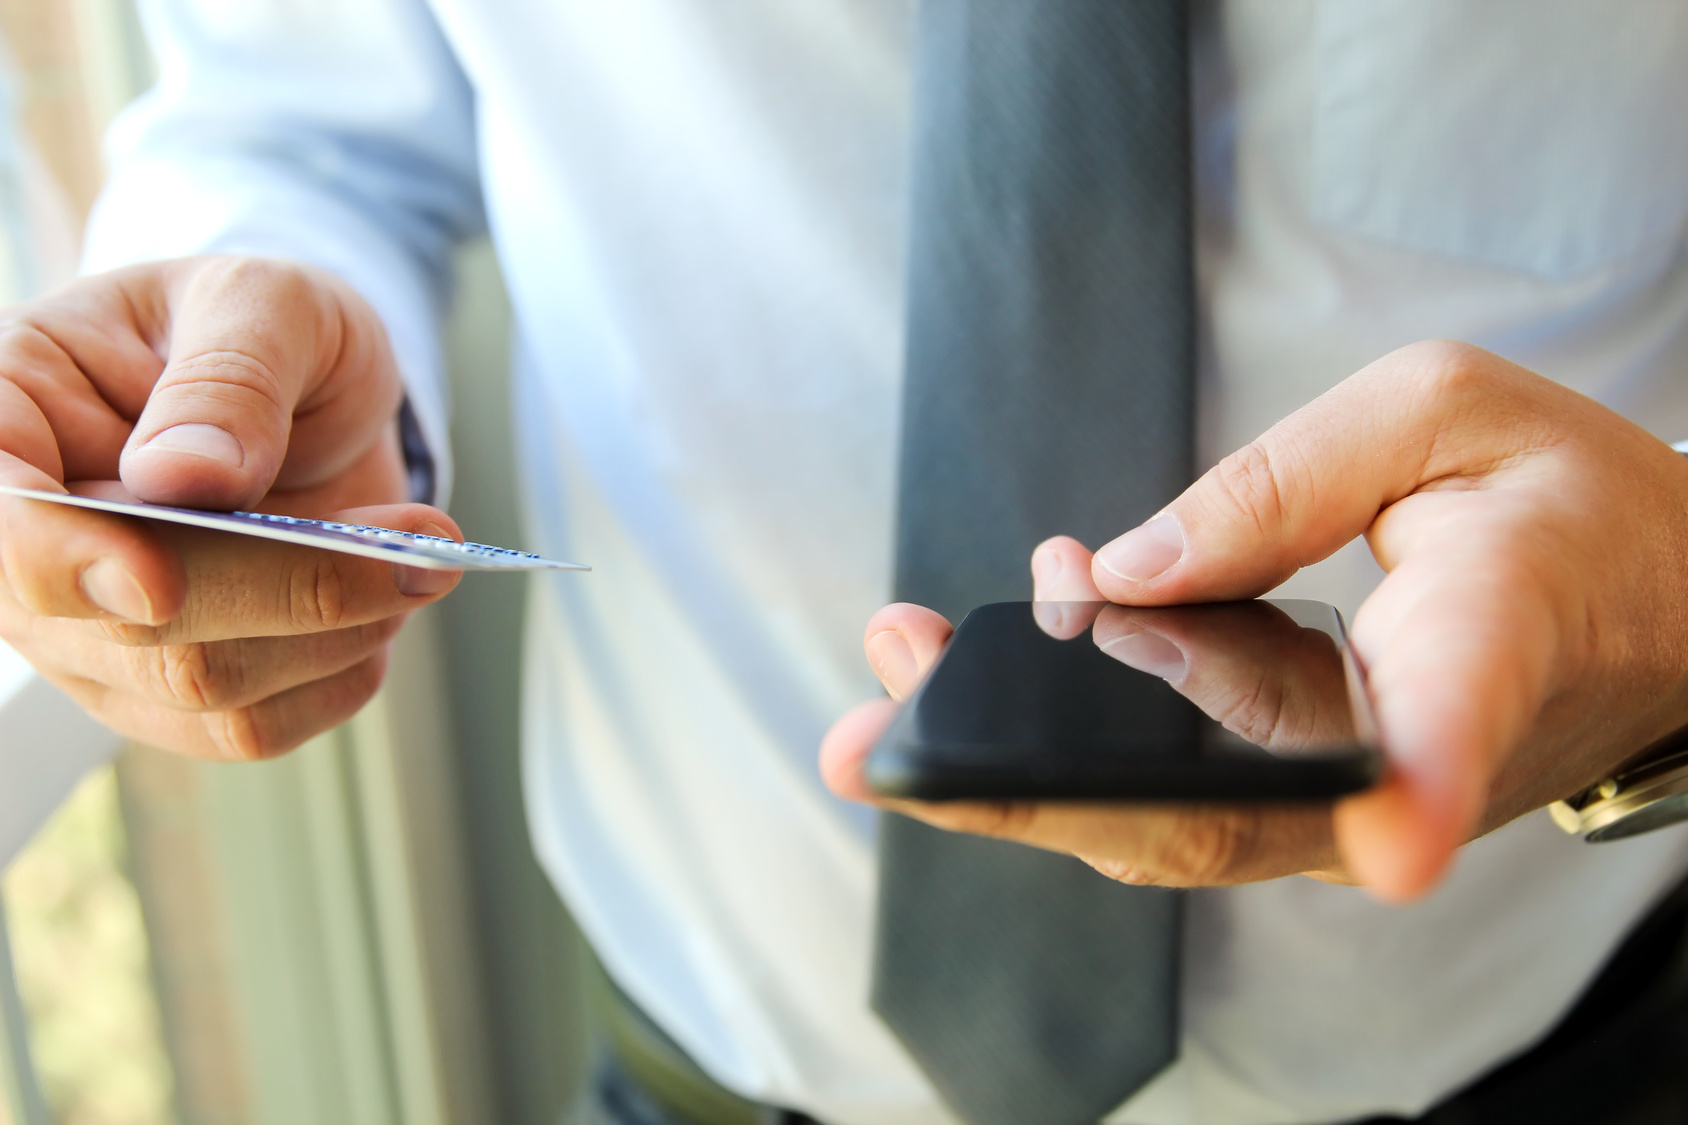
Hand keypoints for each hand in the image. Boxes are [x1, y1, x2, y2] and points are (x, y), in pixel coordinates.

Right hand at [0, 256, 460, 759]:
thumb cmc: (268, 329)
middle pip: (124, 626)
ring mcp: (91, 629)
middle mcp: (33, 540)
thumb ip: (228, 374)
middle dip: (286, 591)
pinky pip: (248, 727)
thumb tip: (181, 473)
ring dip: (333, 632)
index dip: (57, 560)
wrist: (316, 388)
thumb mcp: (266, 302)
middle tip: (420, 546)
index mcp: (10, 414)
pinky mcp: (167, 688)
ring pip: (197, 688)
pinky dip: (339, 673)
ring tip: (421, 556)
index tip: (153, 582)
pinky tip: (383, 605)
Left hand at [822, 341, 1687, 900]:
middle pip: (1213, 817)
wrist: (1643, 608)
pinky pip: (1166, 793)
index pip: (1450, 734)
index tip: (1391, 839)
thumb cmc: (1563, 506)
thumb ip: (1285, 482)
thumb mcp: (1445, 414)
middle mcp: (1402, 762)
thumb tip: (1124, 570)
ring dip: (1008, 766)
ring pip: (1161, 825)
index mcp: (1486, 649)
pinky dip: (1061, 737)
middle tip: (878, 735)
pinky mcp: (1300, 802)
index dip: (1412, 791)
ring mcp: (1341, 803)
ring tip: (893, 676)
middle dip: (1027, 785)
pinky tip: (993, 657)